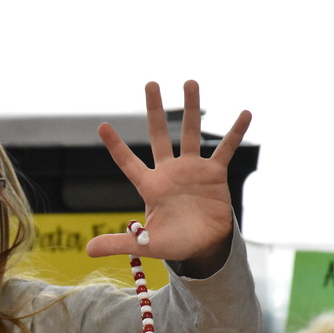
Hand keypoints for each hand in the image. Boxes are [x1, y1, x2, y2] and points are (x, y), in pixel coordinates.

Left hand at [85, 80, 251, 277]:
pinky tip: (245, 114)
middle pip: (158, 135)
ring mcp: (192, 169)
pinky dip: (235, 132)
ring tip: (190, 82)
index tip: (102, 126)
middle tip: (151, 84)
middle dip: (154, 110)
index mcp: (150, 186)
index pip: (128, 162)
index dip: (115, 146)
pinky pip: (225, 149)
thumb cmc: (173, 243)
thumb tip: (88, 250)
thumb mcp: (144, 244)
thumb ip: (118, 243)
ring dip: (191, 108)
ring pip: (190, 133)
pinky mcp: (214, 174)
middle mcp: (169, 171)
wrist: (204, 247)